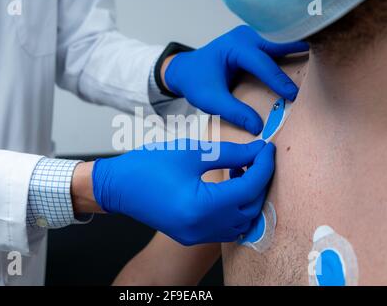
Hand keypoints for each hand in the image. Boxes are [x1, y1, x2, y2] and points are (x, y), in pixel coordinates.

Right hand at [92, 139, 275, 244]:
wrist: (118, 186)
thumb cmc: (149, 165)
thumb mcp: (192, 152)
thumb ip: (231, 153)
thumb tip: (258, 151)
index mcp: (201, 207)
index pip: (248, 188)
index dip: (263, 166)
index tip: (267, 149)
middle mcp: (201, 228)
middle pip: (248, 208)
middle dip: (259, 182)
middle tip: (256, 158)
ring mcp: (196, 236)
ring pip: (240, 221)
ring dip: (247, 197)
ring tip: (240, 171)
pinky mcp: (191, 236)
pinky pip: (225, 227)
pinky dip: (233, 209)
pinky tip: (227, 187)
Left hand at [163, 25, 308, 134]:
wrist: (185, 70)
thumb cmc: (195, 81)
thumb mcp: (210, 100)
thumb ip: (233, 112)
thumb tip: (258, 127)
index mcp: (234, 47)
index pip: (262, 63)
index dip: (279, 80)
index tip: (294, 95)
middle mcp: (245, 37)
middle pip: (277, 46)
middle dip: (296, 56)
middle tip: (319, 68)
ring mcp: (250, 38)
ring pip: (278, 45)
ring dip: (294, 53)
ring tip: (318, 62)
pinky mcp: (254, 44)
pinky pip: (273, 49)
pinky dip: (286, 55)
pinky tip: (302, 62)